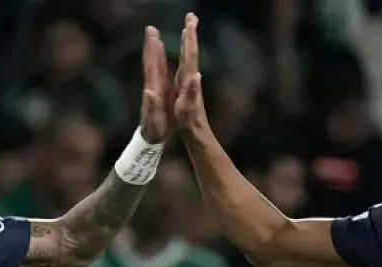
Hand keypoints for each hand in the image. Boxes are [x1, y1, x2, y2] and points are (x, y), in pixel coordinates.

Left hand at [138, 25, 170, 143]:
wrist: (149, 139)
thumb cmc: (153, 131)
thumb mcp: (153, 120)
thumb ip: (150, 106)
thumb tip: (149, 91)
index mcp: (153, 90)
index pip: (152, 67)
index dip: (153, 52)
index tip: (154, 36)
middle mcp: (152, 86)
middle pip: (151, 62)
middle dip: (151, 45)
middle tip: (151, 29)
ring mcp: (154, 88)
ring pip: (154, 66)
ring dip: (154, 51)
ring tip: (155, 37)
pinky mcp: (157, 92)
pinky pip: (158, 73)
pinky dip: (159, 62)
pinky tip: (160, 56)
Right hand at [172, 13, 207, 136]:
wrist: (196, 135)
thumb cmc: (189, 124)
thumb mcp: (188, 110)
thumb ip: (191, 93)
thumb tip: (196, 76)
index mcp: (189, 81)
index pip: (190, 56)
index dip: (190, 39)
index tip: (190, 22)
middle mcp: (191, 78)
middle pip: (191, 52)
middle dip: (190, 34)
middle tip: (191, 16)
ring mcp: (190, 82)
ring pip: (189, 57)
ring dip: (189, 41)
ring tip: (188, 28)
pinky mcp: (187, 87)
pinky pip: (185, 65)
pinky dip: (185, 54)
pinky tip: (185, 52)